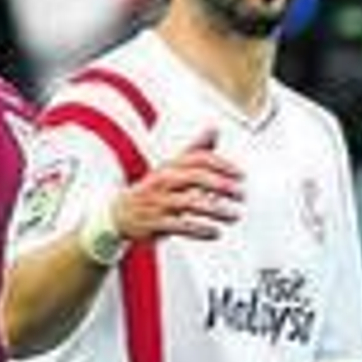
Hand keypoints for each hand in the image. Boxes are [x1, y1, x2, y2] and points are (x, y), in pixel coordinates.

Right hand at [113, 129, 244, 243]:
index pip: (198, 158)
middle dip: (221, 184)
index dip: (222, 165)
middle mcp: (164, 181)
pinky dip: (200, 230)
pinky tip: (216, 232)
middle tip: (240, 194)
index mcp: (170, 165)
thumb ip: (196, 150)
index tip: (240, 175)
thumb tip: (214, 129)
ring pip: (190, 202)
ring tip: (234, 215)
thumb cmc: (154, 189)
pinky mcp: (156, 223)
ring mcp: (159, 202)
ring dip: (216, 210)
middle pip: (195, 177)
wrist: (120, 213)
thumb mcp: (172, 166)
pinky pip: (180, 226)